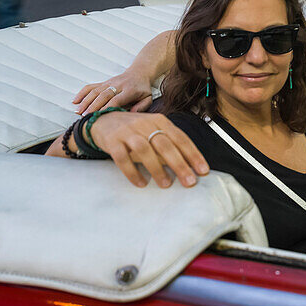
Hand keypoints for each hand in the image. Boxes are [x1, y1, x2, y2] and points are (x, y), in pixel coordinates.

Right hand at [74, 70, 153, 113]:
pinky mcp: (103, 82)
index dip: (107, 107)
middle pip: (103, 95)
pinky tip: (75, 101)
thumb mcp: (148, 98)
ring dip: (85, 101)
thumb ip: (141, 107)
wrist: (139, 72)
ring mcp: (109, 83)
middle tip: (85, 116)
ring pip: (95, 91)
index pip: (116, 99)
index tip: (99, 116)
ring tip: (78, 111)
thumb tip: (130, 114)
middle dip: (93, 106)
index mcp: (129, 90)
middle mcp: (117, 85)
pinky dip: (82, 93)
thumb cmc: (143, 89)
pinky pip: (91, 86)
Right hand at [88, 111, 208, 188]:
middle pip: (165, 145)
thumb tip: (190, 165)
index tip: (203, 171)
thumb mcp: (154, 131)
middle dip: (180, 164)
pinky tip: (141, 183)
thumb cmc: (135, 130)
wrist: (103, 121)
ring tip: (166, 184)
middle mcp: (145, 124)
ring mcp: (127, 132)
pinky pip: (122, 158)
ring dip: (157, 169)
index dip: (193, 155)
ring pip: (144, 150)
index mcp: (160, 121)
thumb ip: (170, 144)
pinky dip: (132, 172)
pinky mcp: (112, 141)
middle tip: (189, 182)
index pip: (180, 138)